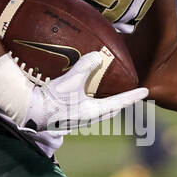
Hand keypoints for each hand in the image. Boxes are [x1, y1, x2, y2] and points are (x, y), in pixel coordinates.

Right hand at [21, 52, 148, 133]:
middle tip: (129, 95)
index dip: (133, 96)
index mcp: (93, 112)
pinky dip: (90, 103)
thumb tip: (98, 55)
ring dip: (105, 104)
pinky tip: (82, 96)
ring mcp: (75, 120)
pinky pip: (83, 110)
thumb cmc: (52, 100)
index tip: (146, 92)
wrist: (30, 112)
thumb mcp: (71, 81)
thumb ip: (85, 67)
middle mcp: (87, 119)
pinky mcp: (64, 117)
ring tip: (107, 94)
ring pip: (97, 112)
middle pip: (110, 111)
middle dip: (120, 103)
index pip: (119, 103)